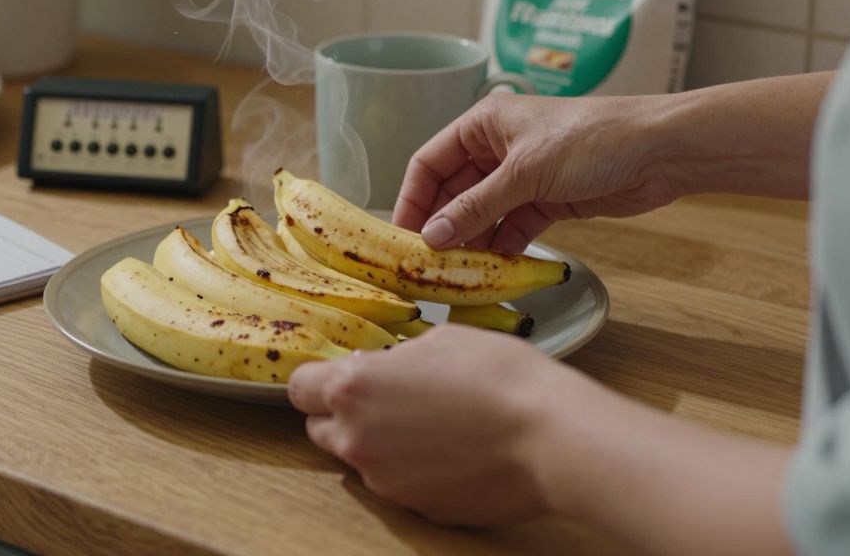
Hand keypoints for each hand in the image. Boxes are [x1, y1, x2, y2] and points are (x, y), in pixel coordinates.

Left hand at [287, 324, 598, 525]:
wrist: (550, 436)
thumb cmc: (499, 376)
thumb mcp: (440, 341)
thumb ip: (397, 359)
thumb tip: (387, 367)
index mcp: (354, 389)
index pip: (300, 388)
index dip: (317, 379)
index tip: (337, 375)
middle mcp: (357, 439)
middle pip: (320, 429)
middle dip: (342, 414)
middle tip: (384, 399)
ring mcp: (385, 481)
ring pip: (361, 459)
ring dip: (380, 443)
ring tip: (431, 424)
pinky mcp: (417, 508)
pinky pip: (400, 484)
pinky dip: (415, 469)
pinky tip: (453, 451)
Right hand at [393, 92, 680, 251]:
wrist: (661, 151)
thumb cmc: (593, 140)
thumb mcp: (525, 174)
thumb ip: (476, 208)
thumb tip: (432, 239)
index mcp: (483, 124)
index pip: (429, 163)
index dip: (412, 199)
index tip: (401, 237)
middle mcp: (497, 148)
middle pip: (452, 192)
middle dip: (440, 226)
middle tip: (425, 264)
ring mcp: (522, 176)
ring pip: (481, 213)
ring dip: (469, 241)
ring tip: (455, 274)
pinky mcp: (546, 200)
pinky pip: (511, 227)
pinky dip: (501, 247)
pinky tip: (491, 270)